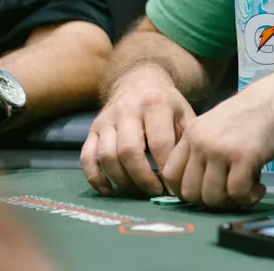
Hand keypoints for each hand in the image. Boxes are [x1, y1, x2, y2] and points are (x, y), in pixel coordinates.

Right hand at [81, 63, 194, 196]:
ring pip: (107, 156)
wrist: (138, 81)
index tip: (173, 187)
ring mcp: (106, 120)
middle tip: (155, 192)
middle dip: (143, 178)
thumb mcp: (183, 113)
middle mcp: (127, 110)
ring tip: (138, 192)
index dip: (165, 169)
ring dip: (122, 180)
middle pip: (129, 151)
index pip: (159, 143)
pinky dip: (95, 178)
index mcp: (154, 103)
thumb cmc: (166, 104)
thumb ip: (186, 140)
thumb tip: (186, 175)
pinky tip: (109, 190)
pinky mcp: (93, 130)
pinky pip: (87, 157)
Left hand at [161, 65, 273, 207]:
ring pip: (211, 197)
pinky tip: (260, 188)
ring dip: (231, 202)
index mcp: (192, 133)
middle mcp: (201, 141)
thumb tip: (199, 186)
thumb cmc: (256, 113)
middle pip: (189, 192)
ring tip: (248, 190)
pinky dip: (249, 198)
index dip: (185, 192)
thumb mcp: (218, 126)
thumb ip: (204, 150)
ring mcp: (221, 149)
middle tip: (231, 194)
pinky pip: (237, 193)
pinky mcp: (244, 156)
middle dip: (210, 202)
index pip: (170, 174)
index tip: (205, 194)